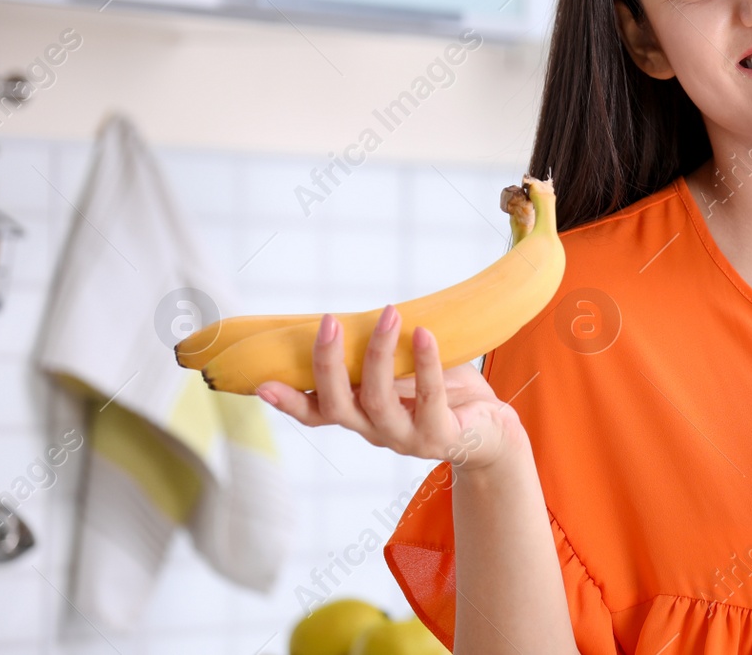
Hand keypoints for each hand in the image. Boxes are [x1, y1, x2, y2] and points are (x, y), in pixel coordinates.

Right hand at [255, 305, 526, 473]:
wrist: (491, 429)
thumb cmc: (442, 392)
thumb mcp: (403, 373)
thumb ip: (377, 357)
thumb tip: (357, 313)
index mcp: (361, 415)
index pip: (317, 413)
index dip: (289, 402)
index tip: (260, 384)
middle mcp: (376, 432)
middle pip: (339, 406)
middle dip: (329, 365)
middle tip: (329, 322)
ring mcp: (407, 438)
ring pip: (378, 401)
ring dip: (379, 355)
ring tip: (388, 314)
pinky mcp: (441, 436)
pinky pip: (430, 399)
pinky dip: (426, 364)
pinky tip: (424, 334)